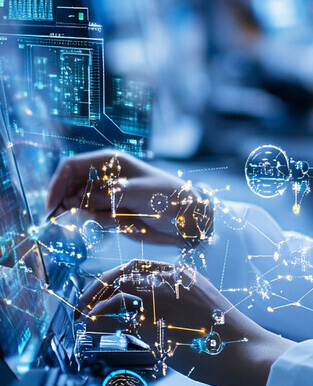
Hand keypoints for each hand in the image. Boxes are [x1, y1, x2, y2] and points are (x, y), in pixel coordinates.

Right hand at [46, 150, 212, 246]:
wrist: (186, 218)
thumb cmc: (167, 197)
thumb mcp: (137, 193)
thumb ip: (106, 196)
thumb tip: (74, 201)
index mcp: (110, 161)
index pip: (71, 166)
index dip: (57, 183)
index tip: (53, 206)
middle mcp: (104, 176)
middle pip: (69, 187)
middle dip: (68, 203)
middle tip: (81, 218)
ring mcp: (105, 195)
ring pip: (78, 206)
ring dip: (86, 216)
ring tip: (115, 217)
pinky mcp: (109, 212)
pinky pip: (91, 219)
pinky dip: (98, 223)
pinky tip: (121, 222)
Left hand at [79, 259, 294, 385]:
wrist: (246, 350)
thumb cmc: (228, 337)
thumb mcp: (203, 309)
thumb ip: (178, 303)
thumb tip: (148, 316)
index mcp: (187, 276)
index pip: (141, 266)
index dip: (118, 277)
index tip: (104, 290)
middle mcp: (174, 280)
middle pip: (125, 272)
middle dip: (100, 285)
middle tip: (86, 302)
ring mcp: (164, 298)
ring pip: (118, 289)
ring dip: (95, 301)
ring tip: (85, 316)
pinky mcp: (156, 321)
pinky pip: (118, 314)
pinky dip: (99, 317)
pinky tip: (93, 327)